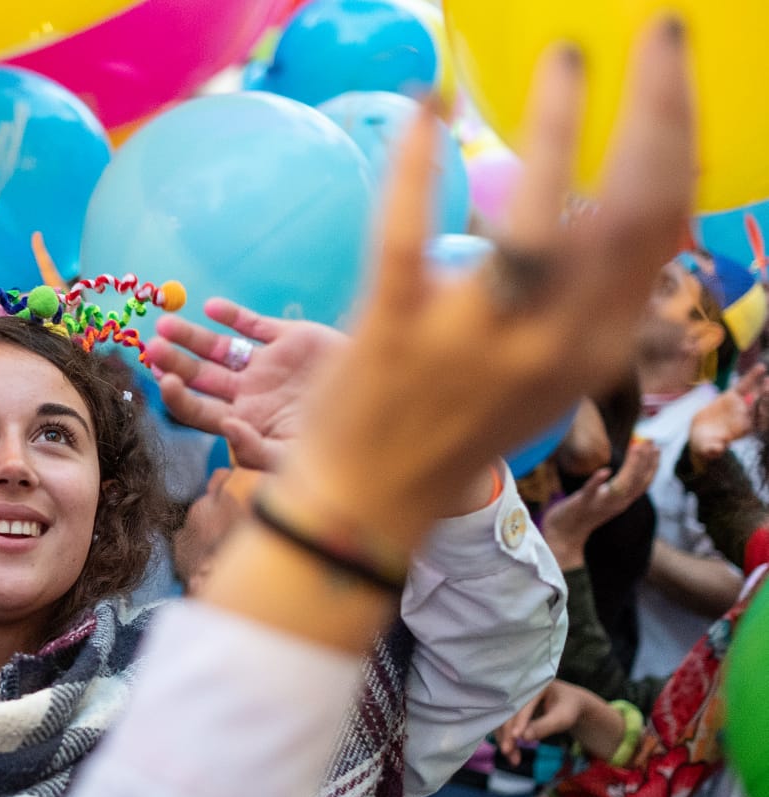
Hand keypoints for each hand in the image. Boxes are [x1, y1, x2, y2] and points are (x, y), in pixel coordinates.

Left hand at [151, 298, 345, 471]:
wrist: (385, 405)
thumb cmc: (342, 445)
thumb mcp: (298, 459)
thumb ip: (257, 450)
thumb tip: (226, 428)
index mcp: (246, 422)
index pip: (199, 411)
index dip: (178, 398)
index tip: (163, 382)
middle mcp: (250, 393)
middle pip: (200, 377)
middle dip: (175, 362)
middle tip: (152, 346)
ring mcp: (267, 364)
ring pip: (218, 348)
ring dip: (192, 337)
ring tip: (166, 324)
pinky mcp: (288, 338)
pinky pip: (252, 325)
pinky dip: (232, 315)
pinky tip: (212, 307)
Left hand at [273, 19, 693, 554]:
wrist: (365, 501)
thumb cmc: (457, 424)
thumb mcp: (549, 375)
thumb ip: (591, 305)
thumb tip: (634, 222)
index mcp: (596, 347)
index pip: (663, 227)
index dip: (680, 138)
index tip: (672, 73)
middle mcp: (554, 342)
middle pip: (634, 210)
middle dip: (661, 108)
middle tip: (658, 35)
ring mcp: (475, 336)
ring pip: (539, 213)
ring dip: (559, 122)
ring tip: (564, 59)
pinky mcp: (395, 327)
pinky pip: (409, 227)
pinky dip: (416, 158)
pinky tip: (426, 105)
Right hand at [495, 679, 622, 764]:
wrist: (571, 704)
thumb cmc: (569, 709)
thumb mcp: (563, 717)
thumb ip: (545, 726)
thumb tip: (523, 738)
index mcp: (532, 684)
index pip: (522, 705)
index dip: (518, 721)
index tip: (516, 738)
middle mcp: (518, 690)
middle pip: (507, 714)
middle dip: (507, 734)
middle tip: (508, 752)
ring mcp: (513, 700)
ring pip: (503, 722)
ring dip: (505, 740)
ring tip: (513, 760)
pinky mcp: (511, 711)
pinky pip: (505, 726)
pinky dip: (508, 741)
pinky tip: (512, 755)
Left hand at [541, 437, 658, 567]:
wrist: (564, 534)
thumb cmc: (583, 513)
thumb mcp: (605, 499)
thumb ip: (616, 487)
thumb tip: (626, 468)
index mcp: (622, 501)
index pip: (643, 483)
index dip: (652, 466)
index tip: (656, 447)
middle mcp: (615, 504)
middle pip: (636, 482)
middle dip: (645, 461)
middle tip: (649, 441)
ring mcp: (599, 504)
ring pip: (620, 486)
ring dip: (631, 467)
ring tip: (636, 448)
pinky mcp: (582, 504)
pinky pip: (591, 492)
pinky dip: (598, 482)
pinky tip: (605, 470)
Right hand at [688, 364, 765, 467]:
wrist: (700, 435)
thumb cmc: (706, 445)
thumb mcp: (707, 449)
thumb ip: (712, 450)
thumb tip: (716, 450)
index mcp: (746, 429)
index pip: (761, 420)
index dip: (765, 413)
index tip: (766, 407)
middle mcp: (749, 416)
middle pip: (763, 405)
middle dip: (767, 397)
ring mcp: (743, 404)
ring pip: (757, 393)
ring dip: (764, 386)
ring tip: (768, 379)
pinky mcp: (734, 396)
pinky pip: (745, 385)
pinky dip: (752, 377)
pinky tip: (761, 367)